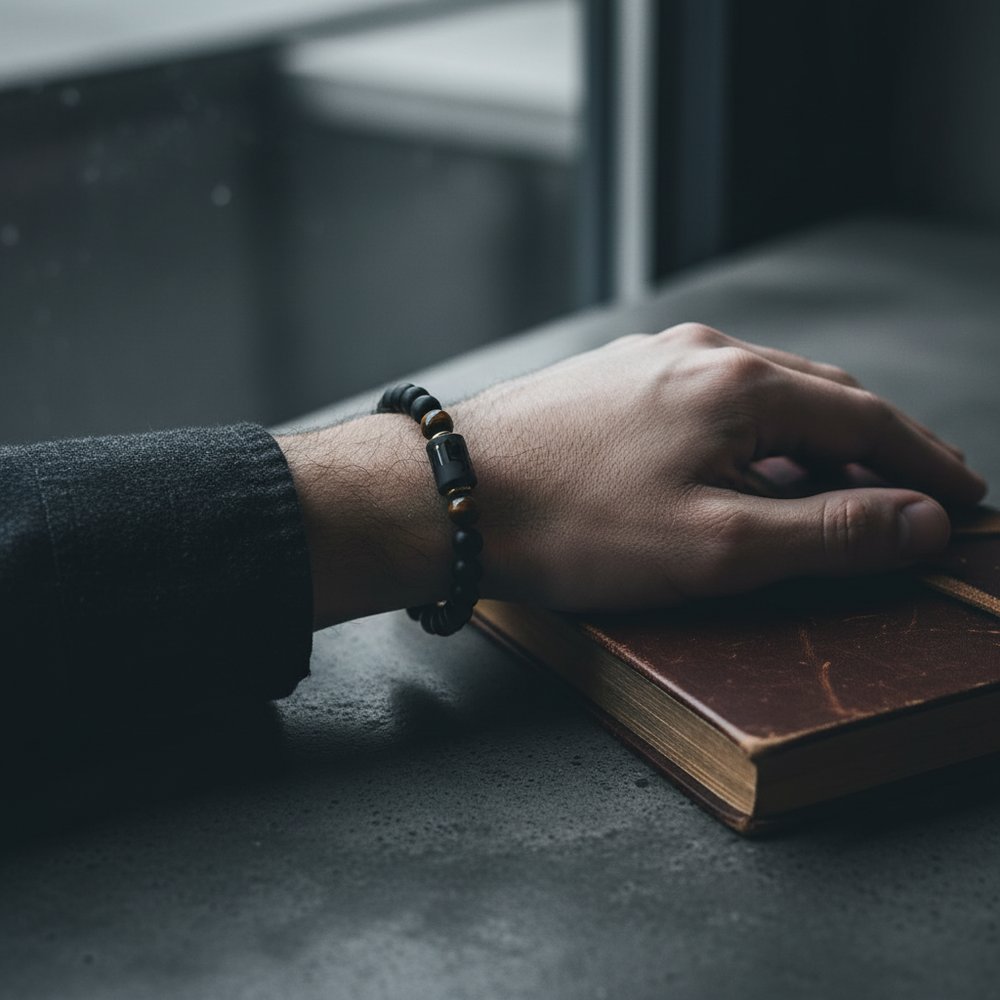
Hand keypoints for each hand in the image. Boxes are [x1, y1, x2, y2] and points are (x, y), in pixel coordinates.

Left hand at [280, 325, 986, 625]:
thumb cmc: (574, 526)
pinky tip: (740, 470)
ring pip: (761, 398)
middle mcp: (699, 354)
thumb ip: (829, 533)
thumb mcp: (717, 547)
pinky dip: (749, 438)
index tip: (962, 494)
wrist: (451, 495)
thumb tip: (921, 521)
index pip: (866, 419)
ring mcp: (649, 362)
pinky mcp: (611, 382)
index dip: (924, 461)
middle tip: (914, 489)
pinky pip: (706, 402)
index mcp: (739, 385)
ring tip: (836, 491)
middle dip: (876, 447)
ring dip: (810, 443)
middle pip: (819, 397)